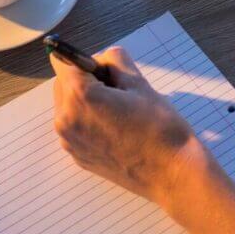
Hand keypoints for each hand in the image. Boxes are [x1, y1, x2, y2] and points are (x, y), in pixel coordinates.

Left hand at [51, 46, 212, 209]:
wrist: (171, 173)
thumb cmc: (160, 127)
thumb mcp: (140, 83)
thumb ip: (115, 61)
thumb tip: (101, 61)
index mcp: (80, 98)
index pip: (64, 62)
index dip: (87, 60)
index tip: (106, 69)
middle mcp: (65, 120)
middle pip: (63, 84)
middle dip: (85, 80)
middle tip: (119, 91)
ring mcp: (69, 142)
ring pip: (68, 106)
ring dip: (86, 100)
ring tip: (119, 112)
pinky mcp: (77, 156)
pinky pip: (75, 127)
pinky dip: (89, 121)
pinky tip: (117, 130)